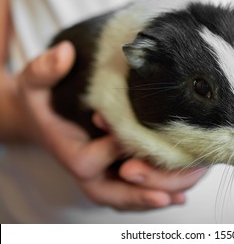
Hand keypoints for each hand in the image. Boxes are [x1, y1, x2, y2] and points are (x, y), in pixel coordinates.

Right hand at [17, 41, 206, 209]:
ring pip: (128, 197)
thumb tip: (65, 52)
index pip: (86, 161)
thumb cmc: (46, 101)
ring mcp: (104, 177)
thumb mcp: (37, 82)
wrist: (50, 119)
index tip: (133, 135)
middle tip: (165, 192)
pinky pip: (137, 193)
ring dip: (156, 196)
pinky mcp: (117, 176)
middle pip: (112, 192)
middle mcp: (87, 171)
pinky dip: (159, 194)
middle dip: (139, 192)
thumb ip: (45, 70)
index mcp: (68, 151)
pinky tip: (180, 194)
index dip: (110, 150)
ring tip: (180, 194)